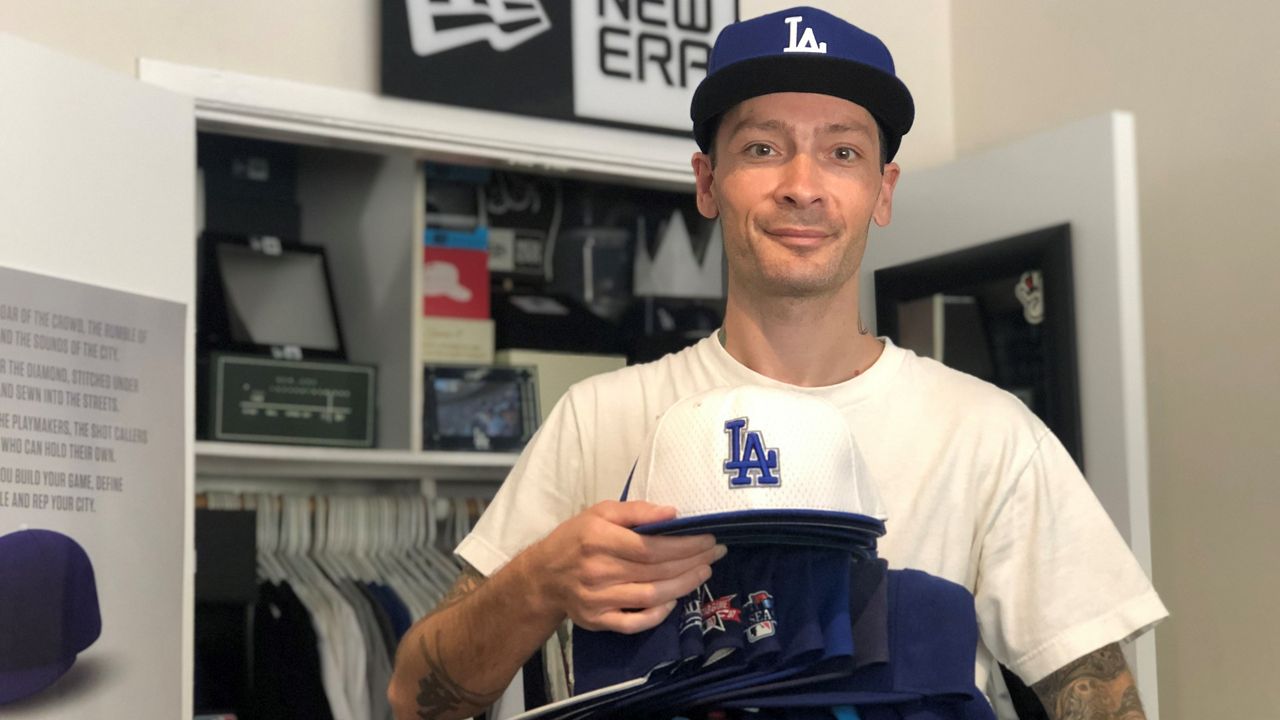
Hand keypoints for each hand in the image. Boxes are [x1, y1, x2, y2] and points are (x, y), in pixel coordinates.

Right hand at [521, 501, 724, 633]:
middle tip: (715, 553)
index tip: (708, 539)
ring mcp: (598, 600)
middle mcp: (598, 571)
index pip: (652, 547)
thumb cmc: (576, 538)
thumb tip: (673, 513)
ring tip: (704, 572)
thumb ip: (636, 511)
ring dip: (683, 585)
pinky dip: (657, 614)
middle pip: (657, 571)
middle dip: (692, 562)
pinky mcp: (597, 621)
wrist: (544, 576)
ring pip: (651, 596)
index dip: (685, 545)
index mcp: (599, 539)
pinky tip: (674, 601)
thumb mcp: (600, 512)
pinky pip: (634, 622)